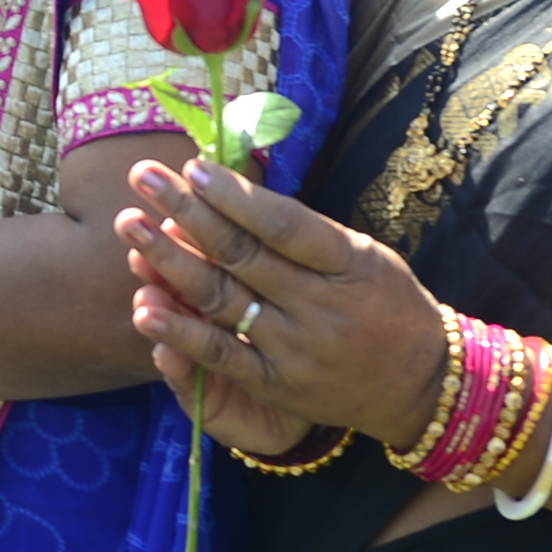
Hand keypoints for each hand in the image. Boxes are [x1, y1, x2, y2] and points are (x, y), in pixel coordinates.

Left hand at [116, 158, 450, 447]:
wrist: (422, 384)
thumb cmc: (386, 304)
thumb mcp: (364, 255)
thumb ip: (304, 229)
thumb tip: (232, 189)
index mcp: (349, 264)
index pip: (284, 225)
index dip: (236, 196)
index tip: (193, 166)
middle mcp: (321, 306)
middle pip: (242, 254)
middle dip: (186, 211)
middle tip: (142, 176)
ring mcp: (296, 348)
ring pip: (222, 299)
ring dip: (168, 260)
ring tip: (129, 225)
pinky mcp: (276, 385)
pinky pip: (220, 356)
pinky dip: (180, 332)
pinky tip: (144, 307)